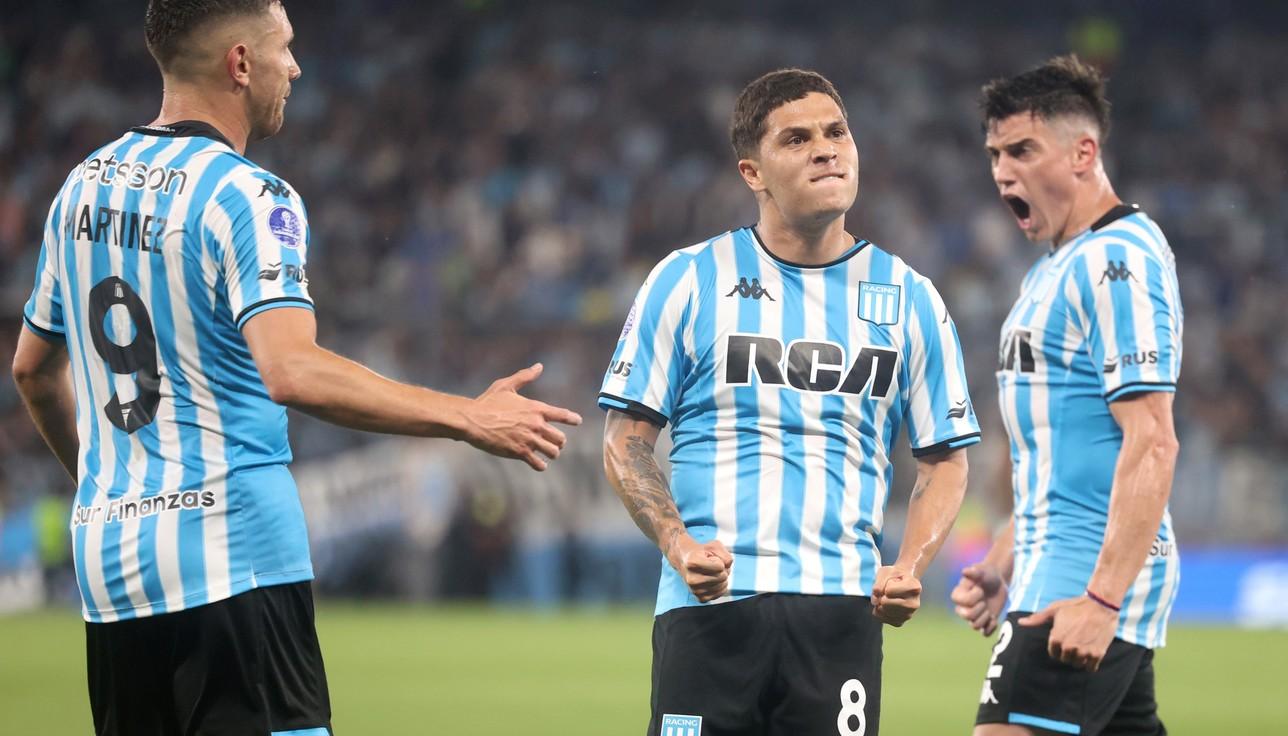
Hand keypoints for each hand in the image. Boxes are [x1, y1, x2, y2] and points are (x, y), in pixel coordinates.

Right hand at [464, 363, 582, 470]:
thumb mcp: (506, 385)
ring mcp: (529, 440)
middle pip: (561, 438)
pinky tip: (539, 464)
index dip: (573, 419)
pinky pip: (539, 464)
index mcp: (536, 409)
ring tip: (548, 454)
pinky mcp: (520, 452)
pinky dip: (541, 465)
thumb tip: (539, 366)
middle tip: (554, 442)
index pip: (563, 415)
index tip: (578, 421)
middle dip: (559, 441)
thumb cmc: (488, 402)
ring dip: (552, 453)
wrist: (473, 420)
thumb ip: (525, 376)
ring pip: (553, 452)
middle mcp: (536, 425)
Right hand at [666, 534, 731, 602]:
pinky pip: (720, 593)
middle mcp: (691, 579)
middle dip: (722, 569)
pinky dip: (720, 586)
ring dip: (721, 578)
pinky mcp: (700, 598)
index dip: (719, 560)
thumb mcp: (715, 546)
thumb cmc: (702, 552)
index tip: (709, 558)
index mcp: (692, 562)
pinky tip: (711, 580)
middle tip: (711, 565)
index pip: (720, 566)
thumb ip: (726, 556)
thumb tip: (726, 571)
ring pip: (723, 585)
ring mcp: (695, 590)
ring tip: (711, 572)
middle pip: (722, 576)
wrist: (685, 560)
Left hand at [871, 566, 921, 625]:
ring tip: (889, 597)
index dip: (886, 585)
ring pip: (883, 611)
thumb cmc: (895, 575)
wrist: (903, 582)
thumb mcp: (886, 572)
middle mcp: (914, 604)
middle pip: (885, 603)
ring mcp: (908, 615)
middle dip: (881, 595)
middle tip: (889, 590)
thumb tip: (875, 602)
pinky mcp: (900, 622)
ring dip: (879, 603)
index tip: (894, 582)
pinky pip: (882, 619)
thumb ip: (878, 584)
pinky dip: (879, 611)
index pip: (889, 591)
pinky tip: (886, 605)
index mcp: (914, 587)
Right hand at [951, 563, 1007, 635]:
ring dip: (985, 618)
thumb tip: (965, 571)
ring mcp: (973, 616)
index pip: (963, 602)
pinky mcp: (984, 622)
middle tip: (985, 601)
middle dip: (980, 608)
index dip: (974, 597)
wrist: (998, 582)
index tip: (980, 589)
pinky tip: (994, 617)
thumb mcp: (983, 571)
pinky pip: (985, 633)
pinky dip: (991, 627)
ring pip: (975, 626)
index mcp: (958, 595)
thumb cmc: (987, 574)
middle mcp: (962, 608)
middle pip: (967, 616)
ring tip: (989, 609)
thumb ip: (975, 572)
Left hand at [1019, 595, 1118, 670]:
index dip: (1058, 647)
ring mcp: (1083, 652)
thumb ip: (1037, 619)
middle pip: (1065, 660)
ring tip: (1084, 646)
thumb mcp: (1054, 610)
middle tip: (1076, 642)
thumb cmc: (1075, 606)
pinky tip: (1092, 653)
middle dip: (1069, 653)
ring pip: (1077, 664)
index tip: (1065, 639)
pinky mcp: (1097, 654)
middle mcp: (1068, 647)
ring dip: (1080, 659)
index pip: (1053, 653)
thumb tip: (1020, 623)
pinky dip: (1091, 664)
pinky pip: (1091, 668)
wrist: (1100, 606)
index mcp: (1056, 638)